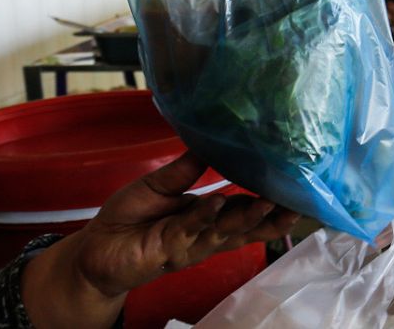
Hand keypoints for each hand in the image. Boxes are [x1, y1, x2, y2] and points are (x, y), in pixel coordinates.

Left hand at [21, 152, 298, 328]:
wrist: (96, 248)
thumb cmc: (129, 217)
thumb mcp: (159, 185)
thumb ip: (184, 170)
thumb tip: (208, 142)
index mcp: (207, 216)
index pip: (245, 210)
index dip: (270, 203)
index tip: (296, 192)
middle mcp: (205, 233)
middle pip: (246, 227)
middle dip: (271, 217)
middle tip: (298, 204)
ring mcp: (189, 244)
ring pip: (225, 233)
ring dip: (247, 218)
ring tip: (268, 201)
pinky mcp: (168, 250)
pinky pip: (190, 231)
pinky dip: (205, 218)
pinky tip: (219, 204)